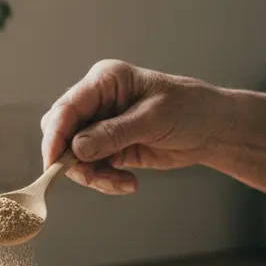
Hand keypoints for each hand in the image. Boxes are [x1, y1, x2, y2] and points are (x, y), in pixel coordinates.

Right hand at [41, 60, 229, 194]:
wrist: (213, 128)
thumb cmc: (189, 109)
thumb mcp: (153, 119)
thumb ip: (113, 133)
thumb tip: (76, 149)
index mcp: (104, 81)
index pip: (66, 108)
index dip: (55, 136)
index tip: (53, 163)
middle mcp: (97, 102)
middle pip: (62, 132)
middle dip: (72, 159)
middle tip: (93, 178)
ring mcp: (101, 125)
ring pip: (74, 155)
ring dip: (93, 175)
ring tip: (120, 183)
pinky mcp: (109, 147)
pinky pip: (92, 167)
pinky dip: (105, 180)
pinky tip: (128, 183)